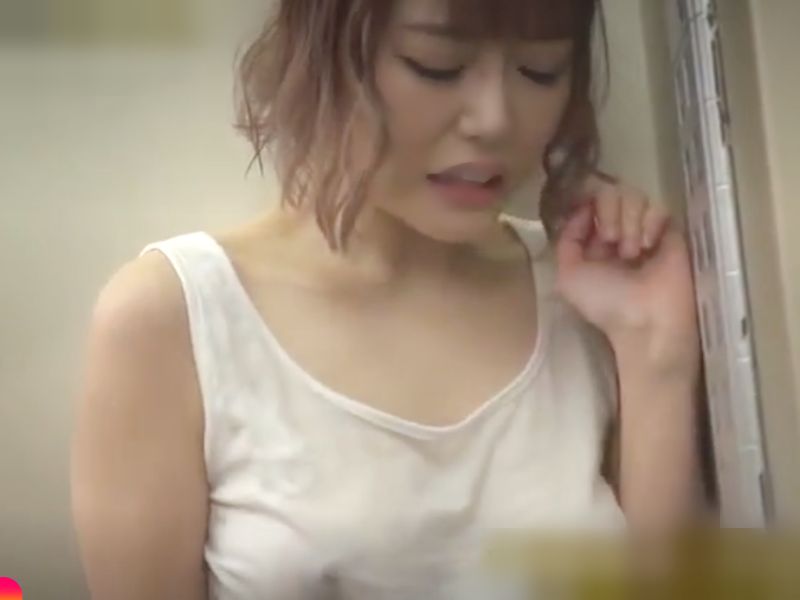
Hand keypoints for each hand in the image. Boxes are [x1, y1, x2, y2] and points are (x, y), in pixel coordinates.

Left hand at [554, 180, 699, 376]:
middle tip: (612, 240)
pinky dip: (650, 224)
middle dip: (608, 212)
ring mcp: (646, 231)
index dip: (586, 204)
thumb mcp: (568, 276)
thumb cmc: (604, 302)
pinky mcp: (672, 232)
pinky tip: (649, 246)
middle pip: (610, 193)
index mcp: (594, 244)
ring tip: (632, 252)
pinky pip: (658, 208)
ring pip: (634, 196)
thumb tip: (583, 210)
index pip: (588, 204)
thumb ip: (567, 240)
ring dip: (629, 221)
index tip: (588, 215)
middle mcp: (620, 234)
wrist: (646, 319)